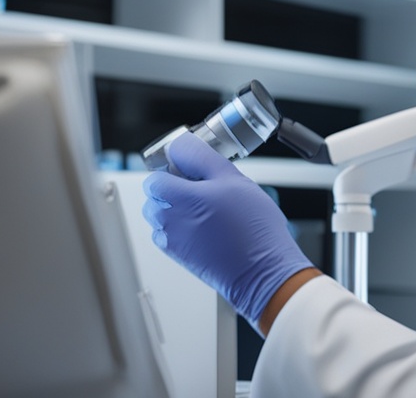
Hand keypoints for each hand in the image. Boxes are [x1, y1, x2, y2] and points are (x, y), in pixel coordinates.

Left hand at [142, 131, 313, 322]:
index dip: (174, 170)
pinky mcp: (180, 257)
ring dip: (179, 209)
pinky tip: (211, 228)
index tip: (194, 171)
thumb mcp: (232, 178)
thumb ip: (201, 157)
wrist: (261, 271)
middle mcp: (167, 220)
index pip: (154, 176)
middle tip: (207, 190)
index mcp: (176, 198)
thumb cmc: (252, 229)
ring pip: (163, 215)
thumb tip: (180, 144)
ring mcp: (171, 241)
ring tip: (210, 210)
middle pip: (155, 196)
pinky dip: (184, 228)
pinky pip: (172, 234)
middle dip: (175, 189)